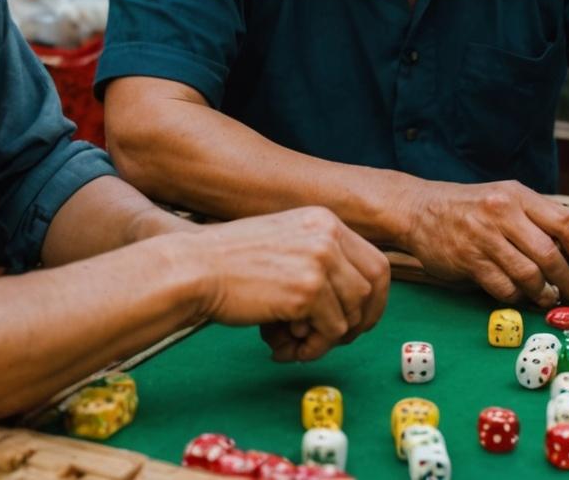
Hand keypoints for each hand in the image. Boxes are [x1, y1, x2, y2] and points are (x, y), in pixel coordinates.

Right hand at [178, 207, 390, 362]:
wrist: (193, 270)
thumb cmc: (229, 264)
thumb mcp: (283, 243)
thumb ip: (317, 261)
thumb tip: (351, 305)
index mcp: (324, 221)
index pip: (376, 262)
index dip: (374, 298)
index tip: (360, 320)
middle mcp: (328, 236)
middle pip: (373, 287)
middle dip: (359, 321)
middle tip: (333, 340)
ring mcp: (320, 262)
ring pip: (352, 314)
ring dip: (327, 339)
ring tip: (293, 344)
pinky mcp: (306, 291)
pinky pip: (330, 332)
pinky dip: (312, 348)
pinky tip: (283, 348)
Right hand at [399, 180, 568, 304]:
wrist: (420, 210)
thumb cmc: (470, 206)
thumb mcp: (506, 197)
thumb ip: (537, 217)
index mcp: (519, 195)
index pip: (567, 222)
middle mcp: (503, 213)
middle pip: (550, 253)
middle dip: (568, 278)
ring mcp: (484, 237)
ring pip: (528, 274)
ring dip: (544, 292)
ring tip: (549, 297)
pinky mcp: (468, 261)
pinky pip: (503, 287)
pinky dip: (518, 296)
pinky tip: (522, 296)